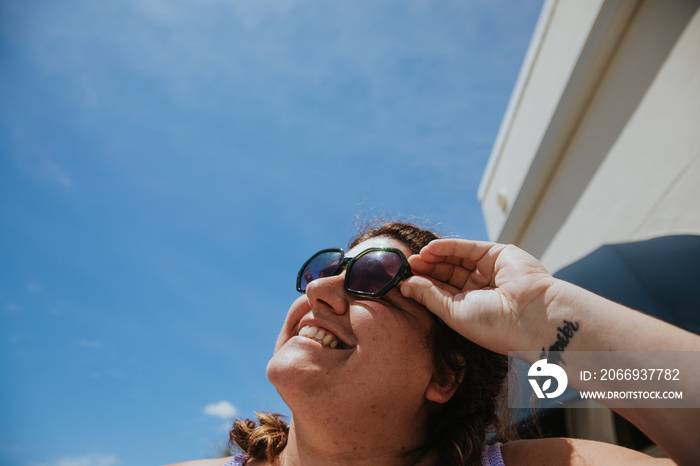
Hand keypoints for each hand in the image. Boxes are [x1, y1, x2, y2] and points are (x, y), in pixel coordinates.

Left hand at [400, 238, 556, 354]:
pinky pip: (468, 248)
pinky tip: (429, 249)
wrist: (532, 317)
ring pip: (456, 260)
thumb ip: (430, 296)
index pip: (442, 292)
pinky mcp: (498, 254)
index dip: (423, 285)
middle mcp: (482, 290)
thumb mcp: (454, 313)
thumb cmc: (494, 325)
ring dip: (434, 257)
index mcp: (473, 309)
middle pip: (447, 274)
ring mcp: (490, 271)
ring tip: (415, 258)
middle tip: (406, 265)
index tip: (402, 280)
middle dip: (426, 269)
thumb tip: (405, 285)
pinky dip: (448, 247)